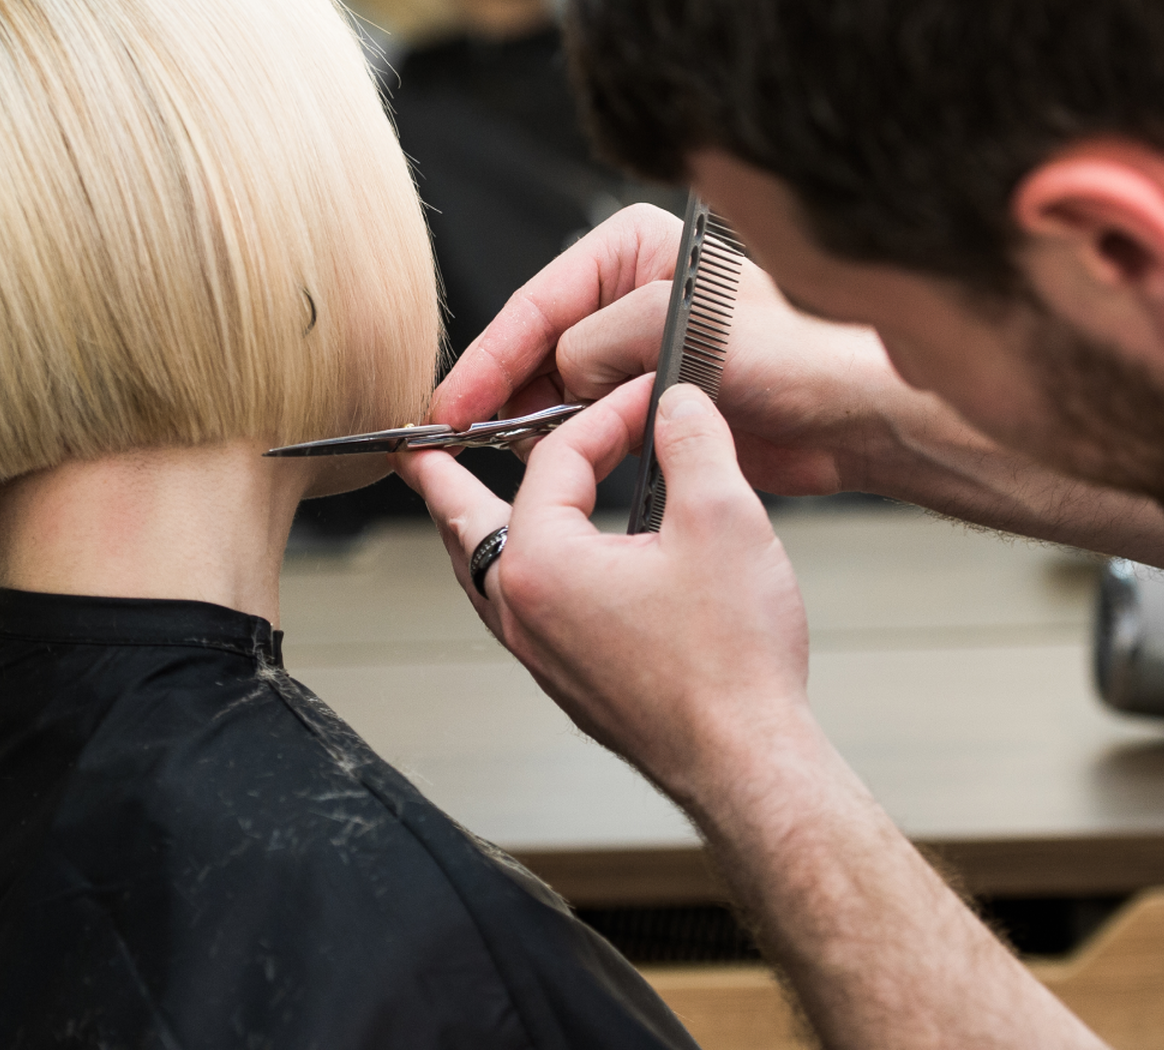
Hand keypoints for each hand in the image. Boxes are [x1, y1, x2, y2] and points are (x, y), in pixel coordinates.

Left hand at [397, 378, 809, 798]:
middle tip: (416, 449)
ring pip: (485, 572)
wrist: (747, 763)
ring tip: (461, 505)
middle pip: (466, 523)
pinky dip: (514, 571)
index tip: (647, 399)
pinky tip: (545, 570)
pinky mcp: (568, 681)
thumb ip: (694, 441)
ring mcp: (541, 653)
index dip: (606, 415)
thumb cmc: (732, 664)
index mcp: (543, 564)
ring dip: (473, 528)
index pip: (556, 459)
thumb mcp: (723, 518)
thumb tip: (679, 402)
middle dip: (443, 478)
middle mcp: (523, 611)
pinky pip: (518, 610)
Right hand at [431, 203, 920, 498]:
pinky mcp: (649, 398)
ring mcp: (637, 348)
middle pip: (538, 342)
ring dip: (531, 417)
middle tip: (462, 432)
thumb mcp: (675, 329)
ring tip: (505, 448)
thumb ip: (598, 342)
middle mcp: (630, 293)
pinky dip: (563, 440)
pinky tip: (546, 461)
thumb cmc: (795, 358)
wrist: (849, 419)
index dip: (491, 355)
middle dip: (503, 387)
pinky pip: (585, 418)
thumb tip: (559, 372)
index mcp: (634, 251)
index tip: (455, 402)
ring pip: (556, 384)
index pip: (540, 300)